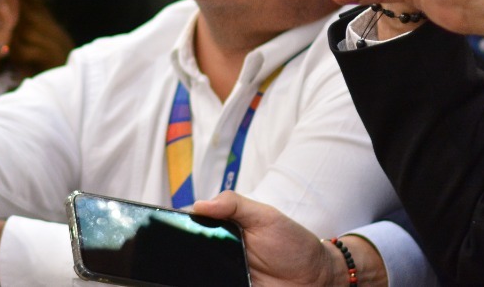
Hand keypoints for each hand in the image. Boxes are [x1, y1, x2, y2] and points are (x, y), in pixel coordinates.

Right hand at [189, 192, 369, 286]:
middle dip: (179, 257)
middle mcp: (219, 255)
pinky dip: (205, 283)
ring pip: (197, 275)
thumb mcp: (266, 216)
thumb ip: (234, 204)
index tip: (164, 229)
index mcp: (222, 230)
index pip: (190, 228)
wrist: (319, 278)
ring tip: (182, 274)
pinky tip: (203, 281)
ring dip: (193, 274)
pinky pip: (212, 285)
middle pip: (188, 256)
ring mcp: (225, 276)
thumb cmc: (293, 244)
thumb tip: (197, 204)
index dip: (175, 228)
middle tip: (173, 258)